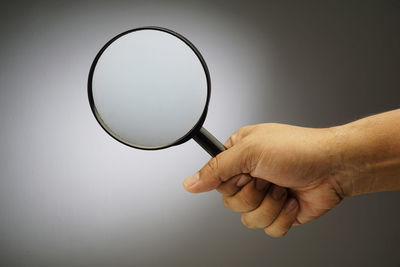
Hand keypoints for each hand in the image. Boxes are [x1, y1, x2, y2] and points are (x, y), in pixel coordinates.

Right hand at [183, 123, 342, 236]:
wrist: (334, 167)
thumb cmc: (298, 149)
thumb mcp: (249, 151)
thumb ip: (216, 169)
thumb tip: (189, 183)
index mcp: (239, 156)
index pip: (216, 180)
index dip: (231, 182)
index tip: (245, 174)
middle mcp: (250, 176)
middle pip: (231, 202)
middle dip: (253, 193)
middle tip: (268, 177)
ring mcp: (265, 195)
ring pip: (248, 219)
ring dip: (270, 205)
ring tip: (283, 187)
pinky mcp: (280, 212)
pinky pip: (268, 229)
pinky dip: (283, 216)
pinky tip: (293, 199)